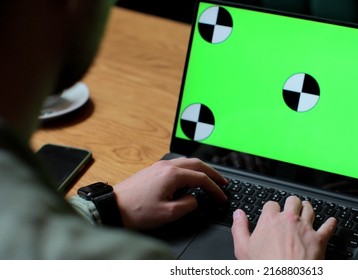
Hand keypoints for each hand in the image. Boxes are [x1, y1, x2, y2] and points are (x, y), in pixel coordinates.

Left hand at [113, 158, 227, 229]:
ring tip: (210, 179)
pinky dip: (189, 170)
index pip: (202, 179)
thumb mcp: (168, 214)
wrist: (112, 207)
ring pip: (187, 162)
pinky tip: (190, 178)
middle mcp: (166, 166)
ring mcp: (158, 166)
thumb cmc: (136, 211)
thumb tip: (194, 199)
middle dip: (213, 173)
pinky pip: (177, 165)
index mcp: (172, 175)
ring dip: (201, 170)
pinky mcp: (152, 170)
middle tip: (223, 183)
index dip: (215, 189)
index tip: (222, 197)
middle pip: (197, 164)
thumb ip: (188, 205)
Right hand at [231, 196, 336, 258]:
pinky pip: (328, 227)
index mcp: (270, 220)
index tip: (271, 213)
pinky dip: (331, 223)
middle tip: (290, 208)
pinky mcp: (319, 239)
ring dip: (308, 208)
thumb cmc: (265, 268)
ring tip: (306, 209)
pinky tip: (332, 221)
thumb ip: (239, 228)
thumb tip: (238, 214)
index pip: (271, 204)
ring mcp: (306, 228)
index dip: (270, 209)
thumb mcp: (243, 249)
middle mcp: (289, 220)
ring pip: (310, 209)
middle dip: (291, 203)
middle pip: (292, 201)